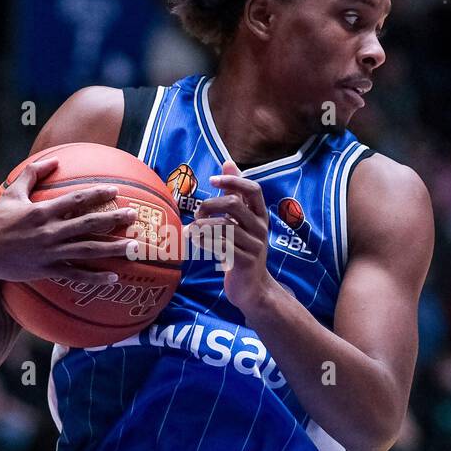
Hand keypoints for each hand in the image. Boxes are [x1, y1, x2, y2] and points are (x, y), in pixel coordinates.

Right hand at [0, 156, 138, 284]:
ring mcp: (50, 253)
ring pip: (88, 250)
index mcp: (42, 212)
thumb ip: (33, 174)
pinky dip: (95, 277)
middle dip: (114, 219)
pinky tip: (113, 278)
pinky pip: (76, 275)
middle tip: (134, 216)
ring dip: (113, 249)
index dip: (97, 194)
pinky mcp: (47, 271)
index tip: (115, 190)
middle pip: (89, 224)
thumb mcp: (12, 193)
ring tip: (134, 247)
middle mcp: (50, 232)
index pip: (76, 200)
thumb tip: (53, 160)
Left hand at [191, 160, 277, 316]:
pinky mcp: (244, 261)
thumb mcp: (241, 220)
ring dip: (202, 226)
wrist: (253, 288)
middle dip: (209, 205)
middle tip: (196, 213)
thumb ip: (235, 193)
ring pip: (224, 226)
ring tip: (190, 230)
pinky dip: (204, 241)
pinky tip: (195, 241)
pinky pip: (221, 246)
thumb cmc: (243, 249)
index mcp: (260, 215)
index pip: (253, 189)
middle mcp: (260, 228)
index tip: (212, 181)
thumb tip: (228, 162)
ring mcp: (254, 245)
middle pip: (233, 205)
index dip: (233, 181)